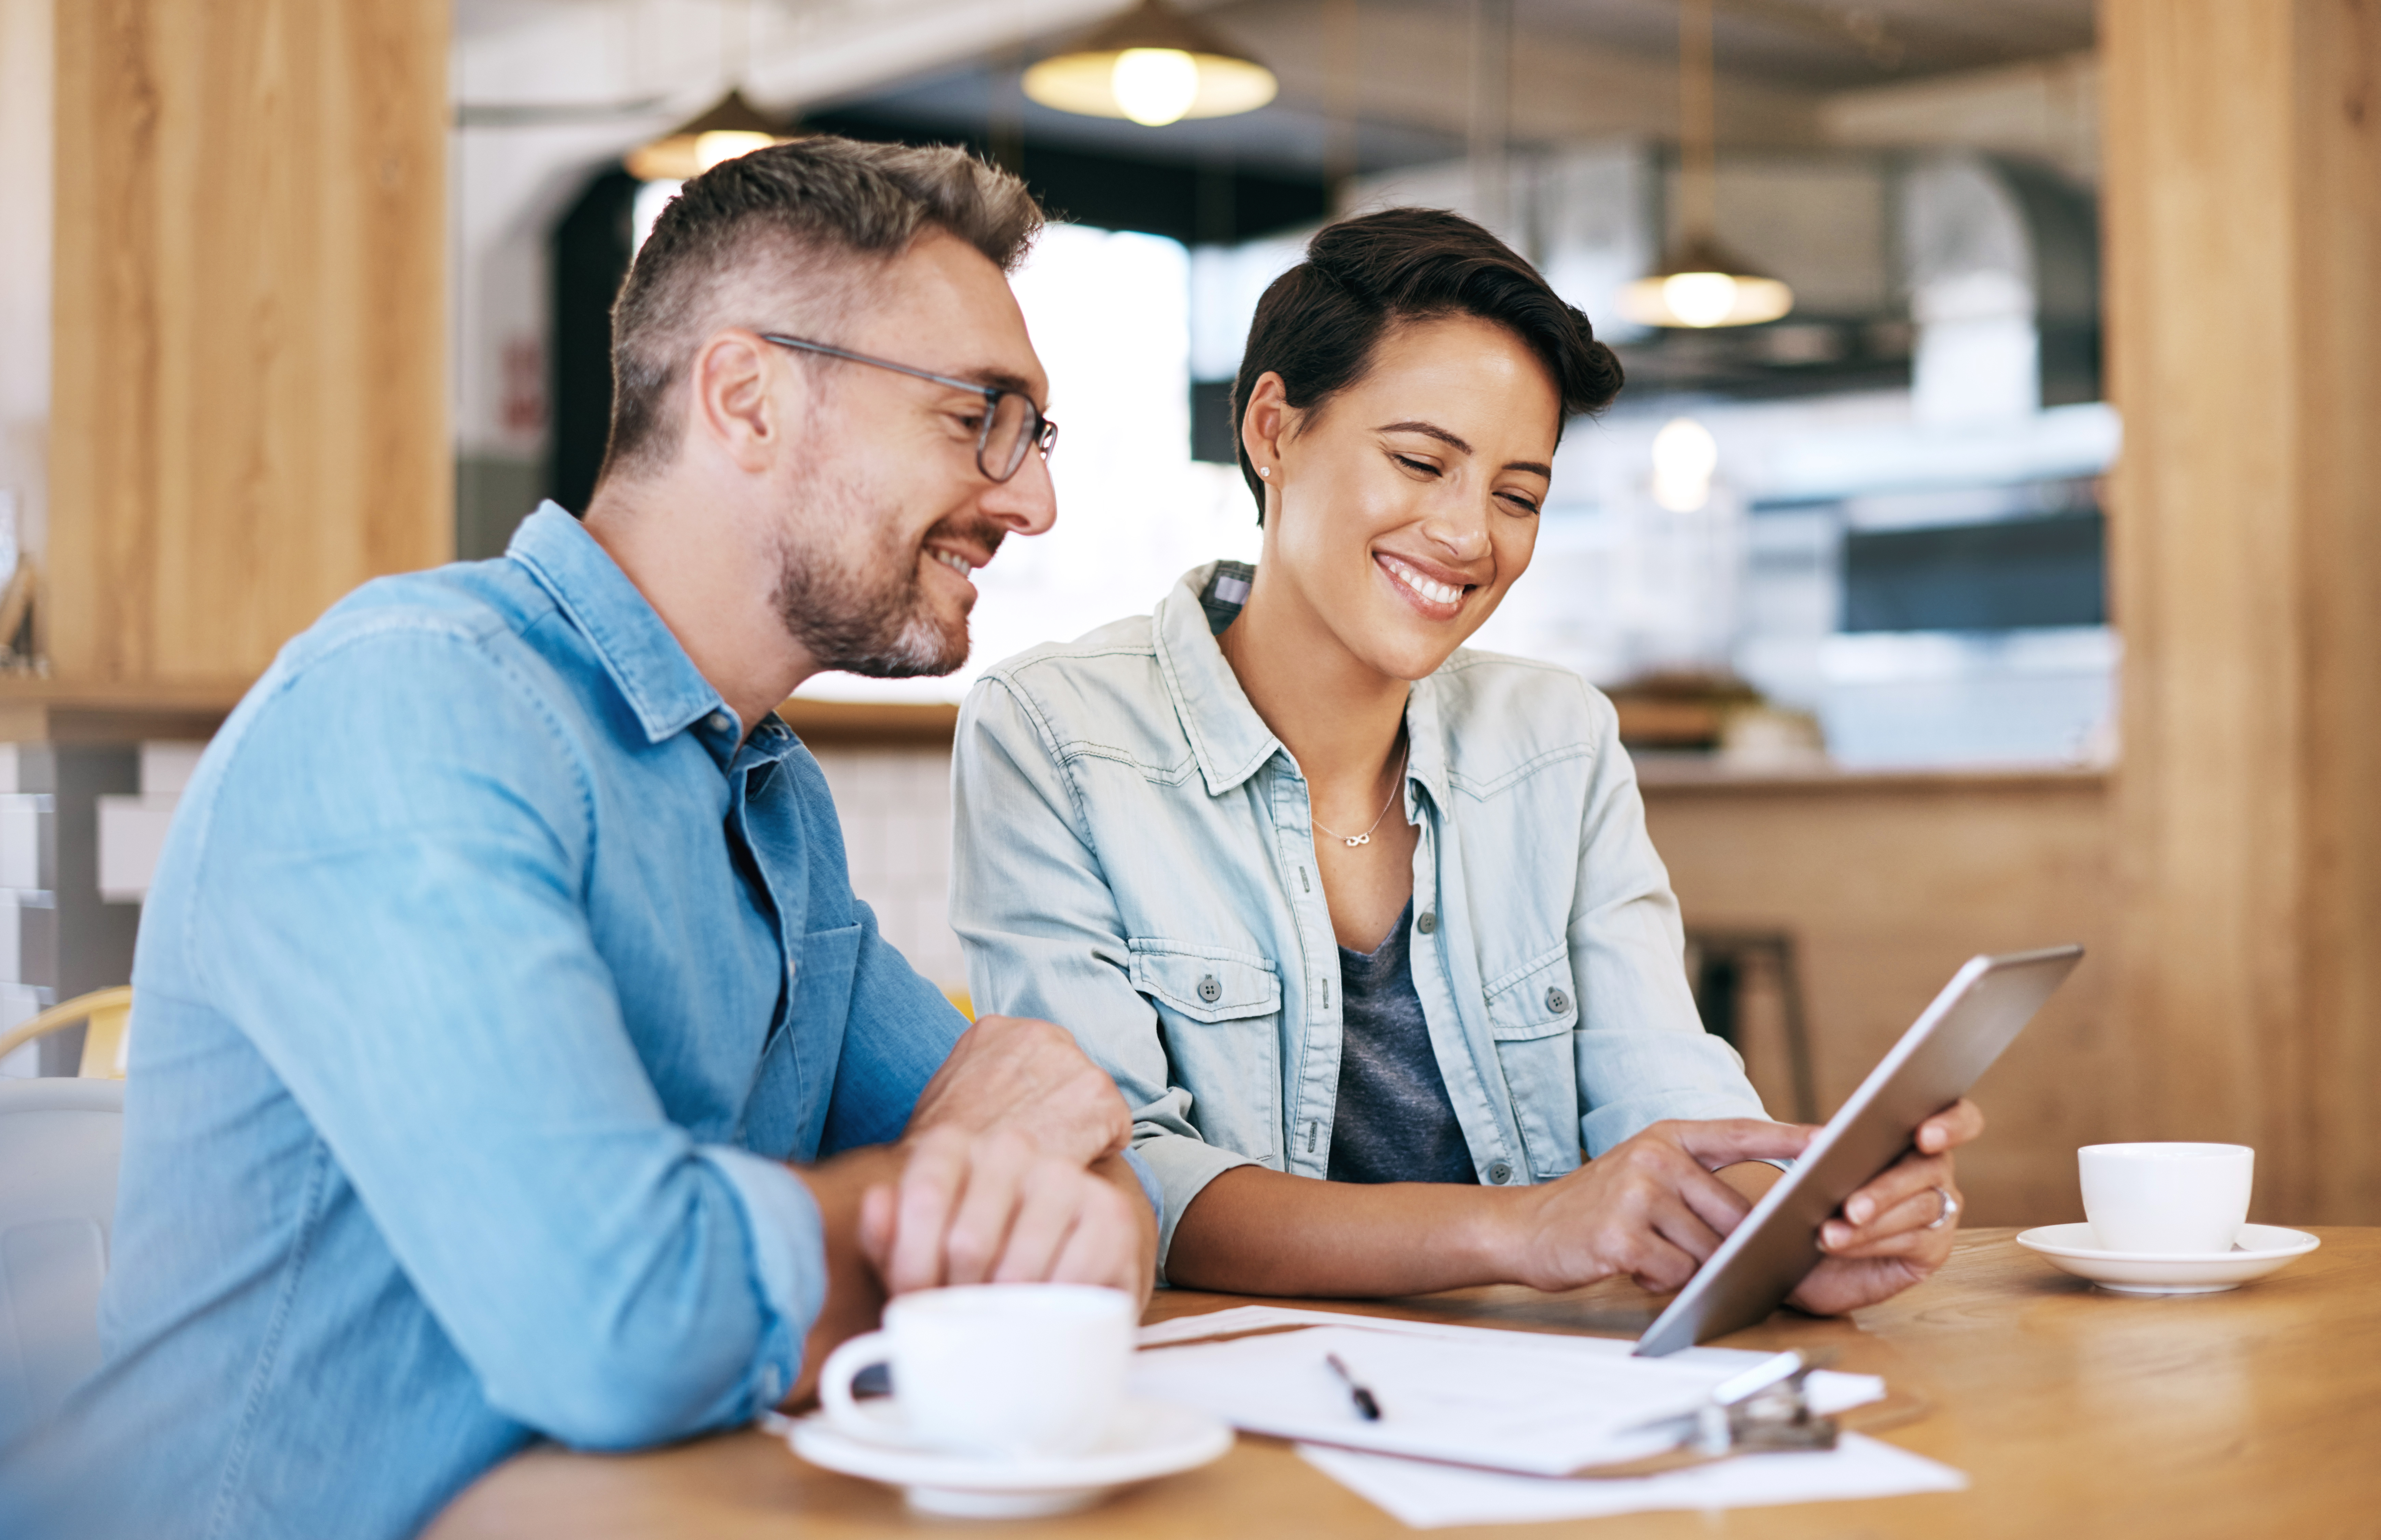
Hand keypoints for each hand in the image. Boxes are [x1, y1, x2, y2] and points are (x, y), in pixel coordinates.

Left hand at [858, 1124, 1152, 1300]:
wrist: (1054, 1261)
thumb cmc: (974, 1259)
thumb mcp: (916, 1251)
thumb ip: (887, 1234)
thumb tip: (877, 1205)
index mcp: (953, 1144)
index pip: (924, 1198)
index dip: (912, 1268)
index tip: (913, 1304)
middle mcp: (1010, 1146)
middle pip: (968, 1241)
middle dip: (959, 1300)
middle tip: (962, 1321)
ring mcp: (1063, 1175)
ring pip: (1019, 1266)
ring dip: (1005, 1314)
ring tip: (999, 1324)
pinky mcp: (1109, 1211)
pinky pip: (1072, 1278)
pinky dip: (1054, 1314)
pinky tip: (1044, 1317)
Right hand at [904, 1014, 1131, 1165]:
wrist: (950, 1181)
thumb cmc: (944, 1150)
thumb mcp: (949, 1091)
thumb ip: (983, 1074)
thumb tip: (1003, 1090)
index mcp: (999, 1029)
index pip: (1038, 1055)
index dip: (1036, 1093)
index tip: (1025, 1117)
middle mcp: (1041, 1035)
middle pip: (1070, 1072)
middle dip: (1062, 1107)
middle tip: (1041, 1142)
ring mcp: (1074, 1063)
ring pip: (1095, 1100)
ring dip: (1082, 1129)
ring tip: (1051, 1158)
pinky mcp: (1101, 1098)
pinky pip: (1118, 1130)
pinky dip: (1100, 1153)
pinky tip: (1068, 1166)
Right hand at [1497, 1119, 1811, 1293]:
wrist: (1524, 1227)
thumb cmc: (1595, 1208)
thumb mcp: (1644, 1174)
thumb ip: (1698, 1183)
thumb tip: (1763, 1220)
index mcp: (1667, 1137)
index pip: (1741, 1132)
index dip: (1789, 1137)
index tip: (1833, 1138)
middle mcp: (1656, 1158)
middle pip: (1734, 1216)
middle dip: (1730, 1247)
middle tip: (1697, 1253)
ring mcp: (1638, 1193)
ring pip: (1708, 1251)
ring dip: (1690, 1267)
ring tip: (1650, 1254)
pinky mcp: (1622, 1234)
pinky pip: (1676, 1273)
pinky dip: (1662, 1282)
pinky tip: (1632, 1266)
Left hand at [1785, 1099, 1984, 1315]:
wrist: (1798, 1246)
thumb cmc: (1804, 1194)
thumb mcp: (1793, 1161)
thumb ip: (1799, 1142)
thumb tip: (1818, 1141)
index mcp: (1910, 1132)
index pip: (1956, 1117)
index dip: (1951, 1122)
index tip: (1924, 1135)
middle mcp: (1933, 1168)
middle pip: (1931, 1167)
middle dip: (1887, 1188)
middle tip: (1851, 1207)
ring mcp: (1940, 1209)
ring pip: (1920, 1207)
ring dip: (1873, 1221)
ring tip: (1829, 1233)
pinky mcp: (1933, 1248)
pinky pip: (1913, 1241)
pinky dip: (1872, 1242)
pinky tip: (1839, 1244)